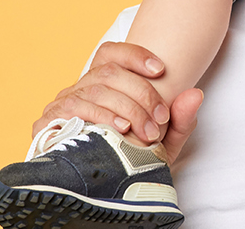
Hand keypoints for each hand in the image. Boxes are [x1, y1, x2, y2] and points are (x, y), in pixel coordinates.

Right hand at [33, 41, 205, 161]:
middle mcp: (80, 89)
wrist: (103, 191)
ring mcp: (62, 104)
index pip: (111, 53)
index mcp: (102, 85)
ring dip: (126, 109)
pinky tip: (118, 130)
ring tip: (145, 132)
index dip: (135, 55)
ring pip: (95, 89)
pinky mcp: (48, 123)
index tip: (161, 70)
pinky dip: (100, 117)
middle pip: (109, 72)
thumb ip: (181, 119)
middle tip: (160, 120)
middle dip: (140, 94)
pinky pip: (74, 109)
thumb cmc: (132, 160)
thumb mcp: (164, 141)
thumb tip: (196, 94)